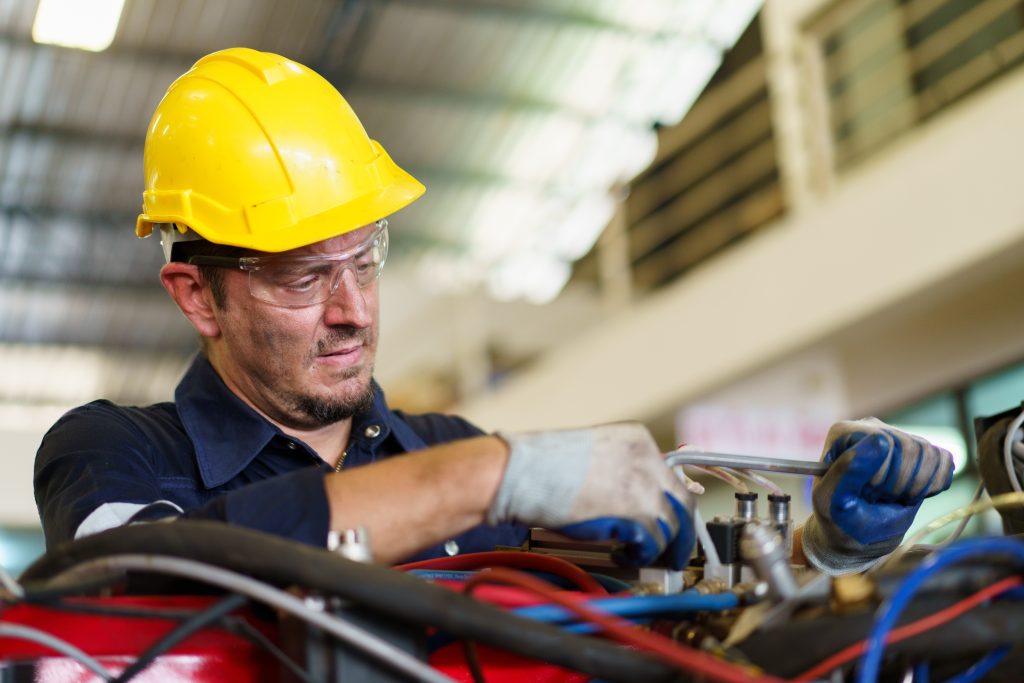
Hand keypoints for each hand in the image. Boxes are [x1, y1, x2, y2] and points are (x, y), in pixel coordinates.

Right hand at [487, 423, 694, 569]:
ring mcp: (642, 483)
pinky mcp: (634, 510)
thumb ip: (622, 472)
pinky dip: (644, 552)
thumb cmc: (542, 466)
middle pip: (682, 501)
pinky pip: (653, 540)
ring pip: (671, 524)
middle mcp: (646, 456)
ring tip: (643, 554)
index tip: (676, 522)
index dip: (676, 505)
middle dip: (681, 532)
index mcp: (637, 438)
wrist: (519, 472)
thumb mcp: (594, 456)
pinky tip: (627, 554)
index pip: (672, 475)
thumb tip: (640, 503)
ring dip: (660, 546)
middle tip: (675, 551)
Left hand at [802, 418, 953, 573]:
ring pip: (929, 453)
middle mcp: (871, 429)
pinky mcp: (919, 451)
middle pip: (911, 447)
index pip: (884, 442)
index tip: (868, 495)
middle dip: (899, 484)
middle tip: (880, 499)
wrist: (856, 533)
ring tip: (892, 497)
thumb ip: (849, 470)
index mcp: (844, 433)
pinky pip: (944, 459)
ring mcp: (897, 437)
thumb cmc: (839, 519)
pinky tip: (911, 494)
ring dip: (916, 486)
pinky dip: (934, 484)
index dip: (884, 477)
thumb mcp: (833, 502)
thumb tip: (879, 439)